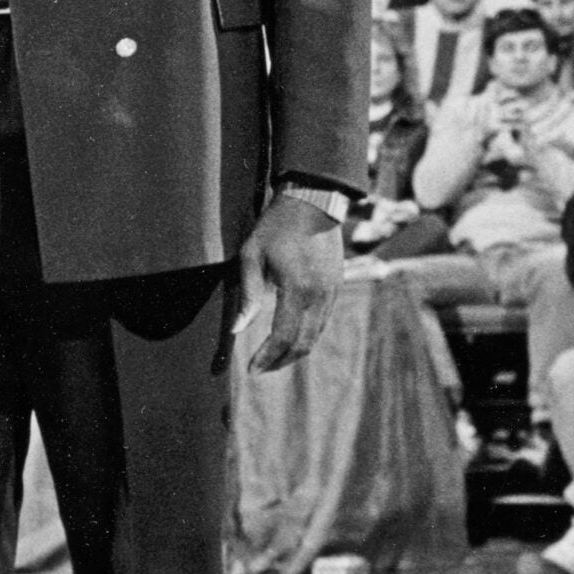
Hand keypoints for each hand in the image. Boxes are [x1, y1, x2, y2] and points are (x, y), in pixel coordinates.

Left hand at [239, 191, 342, 370]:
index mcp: (298, 289)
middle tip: (259, 369)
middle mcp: (319, 296)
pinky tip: (290, 338)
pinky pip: (322, 322)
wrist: (314, 204)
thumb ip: (248, 294)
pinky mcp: (336, 288)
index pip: (283, 336)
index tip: (250, 369)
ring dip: (294, 352)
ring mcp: (331, 293)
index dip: (266, 357)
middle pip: (302, 343)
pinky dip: (306, 337)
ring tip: (271, 359)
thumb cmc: (276, 226)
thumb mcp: (252, 255)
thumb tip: (237, 329)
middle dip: (280, 361)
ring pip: (315, 336)